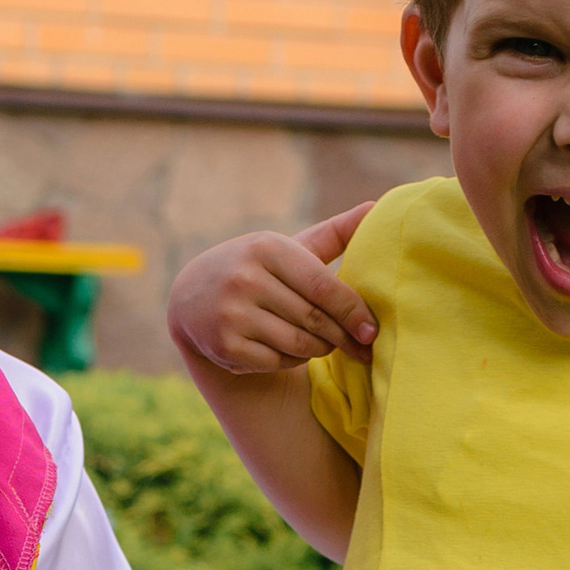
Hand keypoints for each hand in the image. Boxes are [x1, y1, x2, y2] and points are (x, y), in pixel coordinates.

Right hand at [169, 203, 377, 375]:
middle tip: (361, 346)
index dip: (353, 311)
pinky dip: (293, 361)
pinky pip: (278, 362)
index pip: (323, 287)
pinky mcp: (226, 346)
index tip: (372, 330)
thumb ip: (334, 233)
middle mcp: (245, 279)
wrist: (192, 297)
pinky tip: (292, 351)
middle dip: (342, 337)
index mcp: (267, 248)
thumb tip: (377, 207)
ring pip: (299, 345)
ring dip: (320, 349)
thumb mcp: (288, 248)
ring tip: (326, 344)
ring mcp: (232, 314)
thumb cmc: (258, 269)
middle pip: (314, 320)